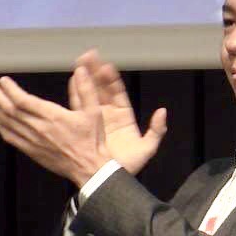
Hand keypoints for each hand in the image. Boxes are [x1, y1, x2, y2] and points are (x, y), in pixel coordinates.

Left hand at [0, 67, 112, 187]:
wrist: (88, 167)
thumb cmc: (92, 140)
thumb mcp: (94, 111)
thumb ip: (86, 89)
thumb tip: (81, 70)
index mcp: (53, 117)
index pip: (24, 101)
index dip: (11, 90)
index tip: (3, 81)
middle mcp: (39, 128)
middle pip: (10, 110)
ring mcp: (33, 141)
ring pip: (8, 123)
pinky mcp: (31, 151)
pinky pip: (11, 138)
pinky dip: (2, 127)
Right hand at [75, 50, 167, 175]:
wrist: (107, 180)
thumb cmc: (128, 166)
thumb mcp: (146, 149)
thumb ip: (156, 130)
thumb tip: (162, 111)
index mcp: (123, 116)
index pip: (117, 93)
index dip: (112, 80)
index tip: (106, 66)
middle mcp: (108, 114)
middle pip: (101, 89)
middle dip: (95, 72)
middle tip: (88, 55)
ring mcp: (95, 119)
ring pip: (89, 94)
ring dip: (84, 78)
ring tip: (79, 62)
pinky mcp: (84, 126)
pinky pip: (79, 107)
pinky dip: (75, 94)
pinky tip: (72, 80)